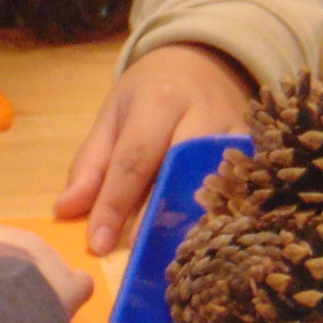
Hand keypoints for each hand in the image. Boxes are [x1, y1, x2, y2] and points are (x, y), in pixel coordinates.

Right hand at [0, 224, 93, 318]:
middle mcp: (22, 238)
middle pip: (23, 263)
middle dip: (18, 285)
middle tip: (8, 312)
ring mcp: (50, 257)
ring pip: (49, 274)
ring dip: (42, 293)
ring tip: (30, 321)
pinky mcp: (72, 281)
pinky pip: (79, 285)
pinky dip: (72, 300)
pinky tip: (59, 317)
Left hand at [54, 42, 255, 253]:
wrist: (203, 63)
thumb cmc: (150, 95)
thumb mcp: (113, 117)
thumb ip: (91, 165)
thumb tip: (67, 210)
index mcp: (160, 100)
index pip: (134, 159)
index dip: (115, 204)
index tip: (98, 245)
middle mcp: (203, 113)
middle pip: (179, 173)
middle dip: (156, 219)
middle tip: (136, 259)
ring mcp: (236, 130)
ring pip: (215, 185)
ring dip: (192, 224)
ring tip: (170, 259)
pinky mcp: (256, 148)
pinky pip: (242, 188)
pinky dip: (222, 216)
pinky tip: (206, 243)